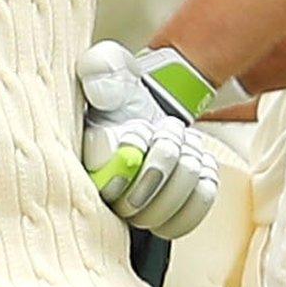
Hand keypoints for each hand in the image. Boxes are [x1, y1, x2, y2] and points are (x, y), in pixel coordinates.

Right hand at [77, 42, 218, 238]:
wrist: (149, 106)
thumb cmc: (124, 90)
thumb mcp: (108, 67)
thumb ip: (100, 70)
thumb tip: (102, 93)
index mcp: (83, 164)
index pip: (102, 187)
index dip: (129, 159)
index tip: (140, 130)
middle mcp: (103, 198)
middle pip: (136, 206)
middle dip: (164, 161)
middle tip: (170, 131)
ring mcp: (135, 211)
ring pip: (164, 215)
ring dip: (185, 173)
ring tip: (185, 143)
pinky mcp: (164, 216)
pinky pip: (187, 219)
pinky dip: (202, 189)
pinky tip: (199, 163)